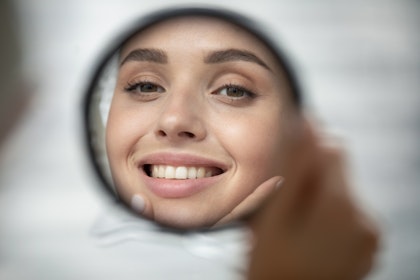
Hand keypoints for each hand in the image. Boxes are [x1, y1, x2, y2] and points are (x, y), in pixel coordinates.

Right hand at [246, 121, 379, 279]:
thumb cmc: (274, 266)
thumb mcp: (273, 216)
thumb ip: (292, 168)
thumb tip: (303, 126)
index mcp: (339, 207)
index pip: (332, 149)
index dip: (308, 146)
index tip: (290, 155)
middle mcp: (364, 219)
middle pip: (337, 171)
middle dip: (311, 177)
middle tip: (286, 204)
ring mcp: (370, 235)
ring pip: (342, 191)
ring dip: (320, 196)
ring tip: (297, 224)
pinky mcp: (370, 244)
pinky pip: (350, 212)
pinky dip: (331, 215)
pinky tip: (312, 235)